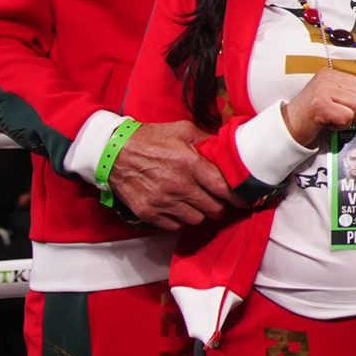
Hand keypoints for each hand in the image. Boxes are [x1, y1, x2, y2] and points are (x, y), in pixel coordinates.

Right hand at [105, 120, 239, 229]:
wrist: (112, 151)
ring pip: (196, 220)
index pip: (224, 188)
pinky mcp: (148, 212)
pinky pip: (175, 226)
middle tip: (218, 201)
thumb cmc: (150, 138)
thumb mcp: (182, 130)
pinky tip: (179, 208)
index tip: (242, 199)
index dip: (237, 196)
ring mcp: (162, 201)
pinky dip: (180, 220)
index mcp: (190, 163)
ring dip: (200, 213)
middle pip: (213, 208)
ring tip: (197, 203)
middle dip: (219, 206)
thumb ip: (207, 140)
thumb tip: (228, 148)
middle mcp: (178, 185)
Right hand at [282, 69, 355, 147]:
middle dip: (353, 111)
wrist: (289, 126)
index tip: (339, 107)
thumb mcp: (337, 102)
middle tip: (335, 114)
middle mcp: (328, 78)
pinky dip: (340, 125)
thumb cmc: (314, 115)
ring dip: (347, 119)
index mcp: (332, 73)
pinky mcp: (320, 104)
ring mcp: (323, 90)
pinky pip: (348, 116)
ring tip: (331, 118)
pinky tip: (327, 123)